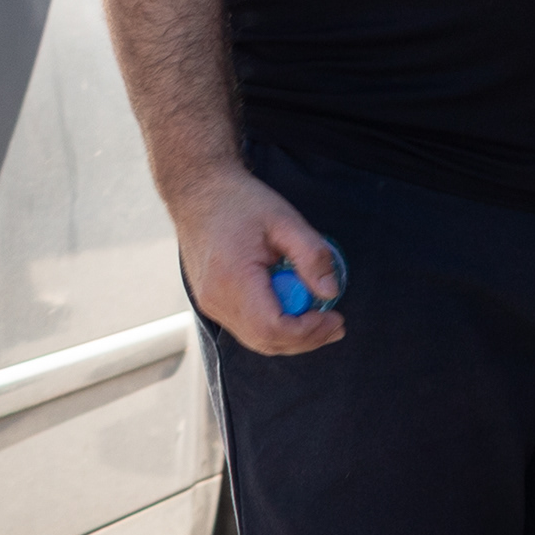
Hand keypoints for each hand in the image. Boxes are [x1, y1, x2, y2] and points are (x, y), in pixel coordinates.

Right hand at [171, 165, 345, 356]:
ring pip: (257, 340)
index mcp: (232, 279)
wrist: (198, 193)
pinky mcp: (212, 303)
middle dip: (306, 339)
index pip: (272, 328)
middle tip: (336, 324)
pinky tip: (293, 307)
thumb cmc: (241, 202)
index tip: (335, 317)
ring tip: (321, 317)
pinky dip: (274, 325)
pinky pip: (247, 328)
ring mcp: (210, 304)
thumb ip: (311, 256)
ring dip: (292, 335)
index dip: (308, 331)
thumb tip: (331, 292)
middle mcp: (216, 300)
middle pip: (266, 341)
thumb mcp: (285, 220)